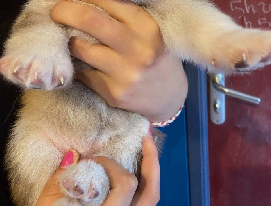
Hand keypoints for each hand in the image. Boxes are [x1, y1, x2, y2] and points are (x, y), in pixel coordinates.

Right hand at [35, 136, 158, 205]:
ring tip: (147, 151)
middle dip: (151, 162)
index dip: (112, 165)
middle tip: (146, 139)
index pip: (125, 185)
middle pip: (151, 192)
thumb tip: (74, 154)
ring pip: (152, 200)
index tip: (92, 160)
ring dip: (151, 175)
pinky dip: (144, 186)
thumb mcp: (49, 204)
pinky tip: (138, 173)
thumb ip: (60, 180)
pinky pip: (145, 204)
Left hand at [51, 0, 186, 122]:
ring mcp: (124, 72)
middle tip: (55, 10)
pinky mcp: (113, 92)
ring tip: (67, 35)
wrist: (169, 94)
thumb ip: (118, 12)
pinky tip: (79, 60)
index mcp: (145, 24)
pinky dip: (74, 63)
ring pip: (79, 48)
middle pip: (89, 19)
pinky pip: (81, 73)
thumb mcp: (145, 27)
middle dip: (63, 10)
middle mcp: (136, 47)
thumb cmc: (154, 52)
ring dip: (67, 39)